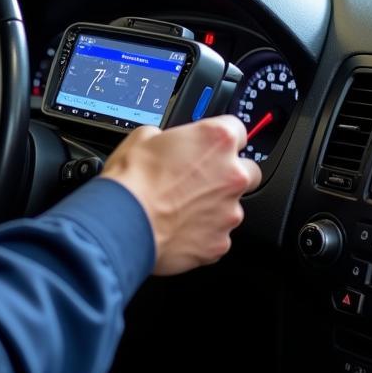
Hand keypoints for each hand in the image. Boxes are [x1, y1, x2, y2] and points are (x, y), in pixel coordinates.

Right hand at [99, 115, 261, 276]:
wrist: (123, 221)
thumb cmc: (131, 178)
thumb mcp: (143, 136)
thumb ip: (168, 138)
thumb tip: (167, 144)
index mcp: (216, 141)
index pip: (237, 130)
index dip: (220, 137)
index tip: (210, 144)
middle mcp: (231, 175)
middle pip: (248, 170)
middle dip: (228, 173)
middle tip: (197, 177)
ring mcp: (229, 212)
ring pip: (231, 206)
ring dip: (211, 204)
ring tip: (177, 206)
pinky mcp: (220, 243)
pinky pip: (216, 234)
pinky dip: (201, 231)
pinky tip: (175, 226)